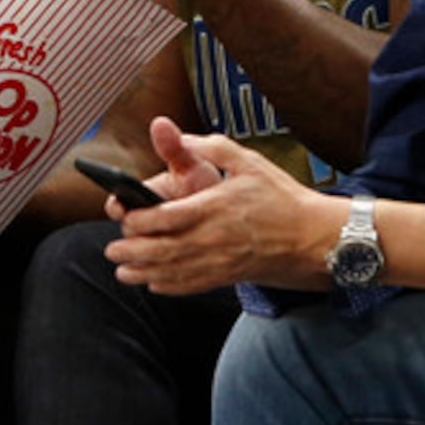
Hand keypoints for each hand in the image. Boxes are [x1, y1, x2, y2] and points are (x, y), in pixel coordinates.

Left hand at [104, 118, 325, 295]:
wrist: (312, 237)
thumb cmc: (281, 197)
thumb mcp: (249, 162)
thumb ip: (213, 147)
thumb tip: (183, 137)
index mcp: (215, 206)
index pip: (166, 217)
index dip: (138, 220)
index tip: (125, 217)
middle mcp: (213, 237)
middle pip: (161, 249)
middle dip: (131, 251)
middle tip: (112, 249)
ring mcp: (219, 261)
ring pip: (171, 272)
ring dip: (142, 273)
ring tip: (122, 270)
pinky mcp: (227, 276)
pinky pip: (190, 286)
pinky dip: (168, 287)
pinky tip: (153, 283)